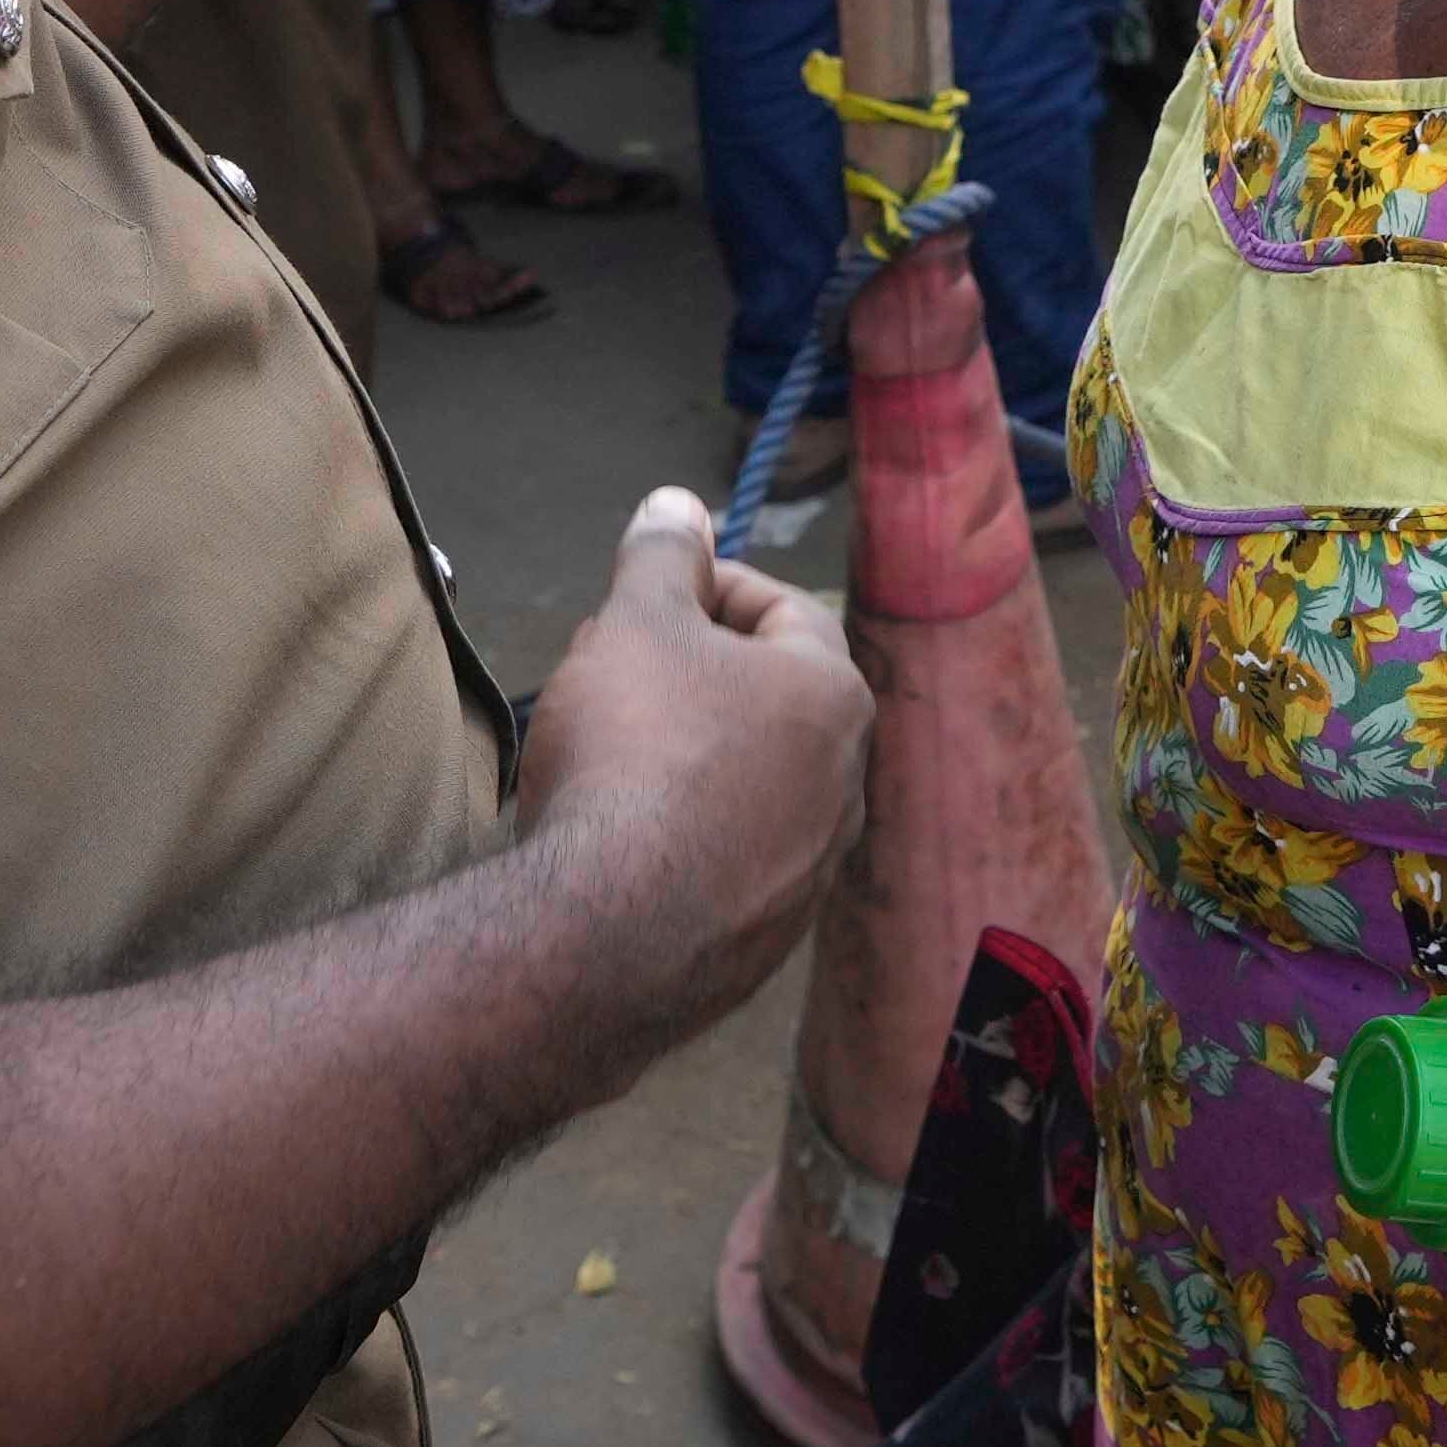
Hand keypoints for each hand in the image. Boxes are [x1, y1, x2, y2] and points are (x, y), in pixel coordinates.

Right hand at [508, 489, 868, 1015]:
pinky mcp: (764, 943)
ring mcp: (810, 874)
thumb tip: (679, 503)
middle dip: (684, 670)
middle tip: (606, 668)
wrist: (607, 936)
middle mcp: (846, 787)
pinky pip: (721, 860)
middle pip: (763, 698)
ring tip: (601, 749)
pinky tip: (612, 838)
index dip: (704, 586)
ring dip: (680, 752)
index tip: (639, 595)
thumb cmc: (634, 752)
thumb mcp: (636, 623)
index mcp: (835, 699)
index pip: (780, 609)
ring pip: (744, 781)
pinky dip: (674, 833)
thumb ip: (660, 556)